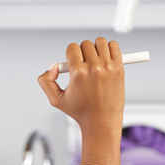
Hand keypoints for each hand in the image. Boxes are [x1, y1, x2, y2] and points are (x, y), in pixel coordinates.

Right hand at [38, 37, 124, 164]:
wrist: (102, 122)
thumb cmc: (80, 112)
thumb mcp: (56, 100)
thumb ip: (46, 81)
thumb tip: (53, 67)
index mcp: (78, 73)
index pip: (72, 48)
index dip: (71, 55)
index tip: (74, 64)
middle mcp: (94, 68)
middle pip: (85, 44)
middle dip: (83, 53)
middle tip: (84, 66)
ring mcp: (108, 68)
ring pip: (100, 42)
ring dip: (96, 49)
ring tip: (95, 62)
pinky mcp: (119, 68)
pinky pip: (114, 46)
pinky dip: (110, 49)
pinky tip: (106, 60)